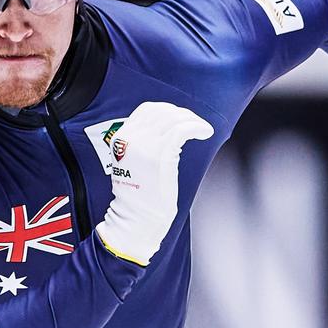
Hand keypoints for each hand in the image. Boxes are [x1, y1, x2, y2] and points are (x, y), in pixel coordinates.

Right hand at [94, 101, 214, 265]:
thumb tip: (168, 127)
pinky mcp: (161, 154)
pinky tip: (206, 132)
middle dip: (182, 114)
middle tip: (195, 123)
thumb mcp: (131, 162)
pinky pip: (183, 129)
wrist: (137, 218)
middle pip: (162, 111)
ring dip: (193, 120)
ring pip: (174, 118)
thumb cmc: (140, 195)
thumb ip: (143, 143)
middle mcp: (131, 138)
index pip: (147, 110)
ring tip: (202, 129)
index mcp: (121, 138)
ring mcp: (145, 145)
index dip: (167, 110)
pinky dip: (197, 127)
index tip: (181, 118)